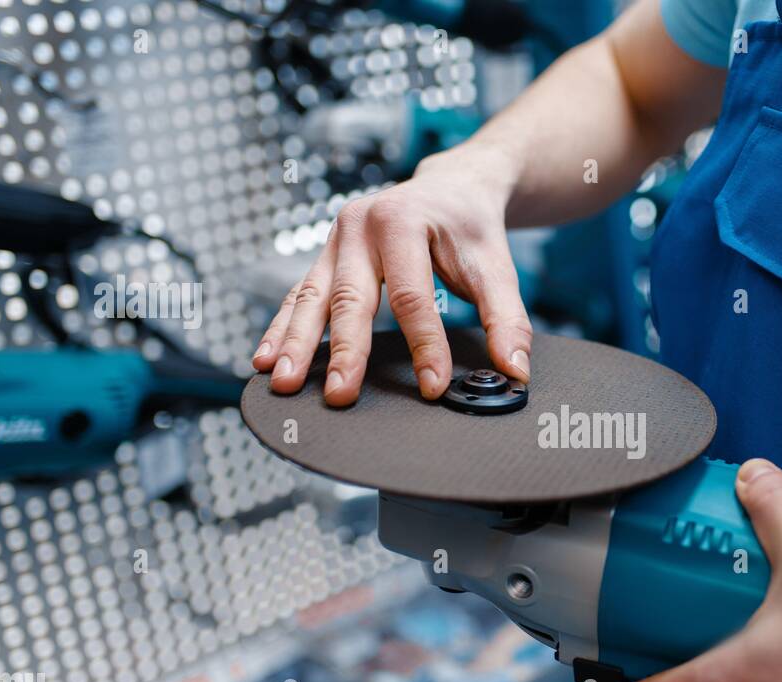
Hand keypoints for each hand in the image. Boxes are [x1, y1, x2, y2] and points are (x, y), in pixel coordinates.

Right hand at [251, 147, 531, 405]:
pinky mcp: (325, 257)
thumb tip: (515, 370)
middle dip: (343, 350)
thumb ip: (507, 318)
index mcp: (403, 220)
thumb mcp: (496, 266)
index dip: (423, 344)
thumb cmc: (469, 226)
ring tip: (285, 382)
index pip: (411, 295)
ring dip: (296, 342)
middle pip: (350, 296)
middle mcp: (360, 225)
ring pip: (311, 296)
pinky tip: (266, 359)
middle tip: (340, 394)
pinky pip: (298, 295)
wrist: (450, 186)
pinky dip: (283, 328)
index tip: (431, 386)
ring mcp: (335, 240)